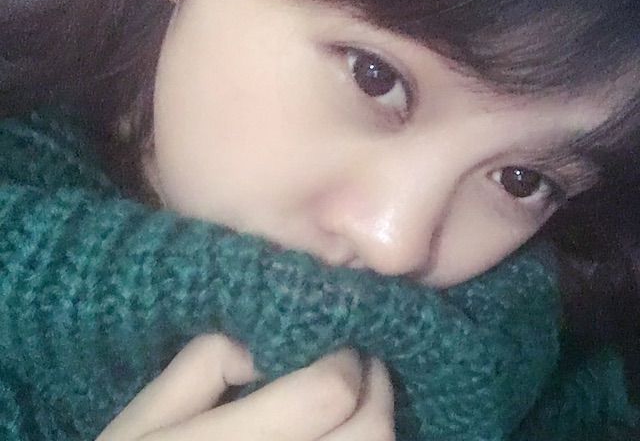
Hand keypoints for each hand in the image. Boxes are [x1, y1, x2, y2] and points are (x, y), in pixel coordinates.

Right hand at [96, 334, 394, 440]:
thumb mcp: (145, 419)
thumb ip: (202, 364)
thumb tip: (265, 337)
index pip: (326, 392)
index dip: (344, 359)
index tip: (338, 344)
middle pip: (369, 431)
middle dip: (374, 387)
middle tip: (364, 366)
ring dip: (377, 420)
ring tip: (360, 400)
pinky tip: (346, 432)